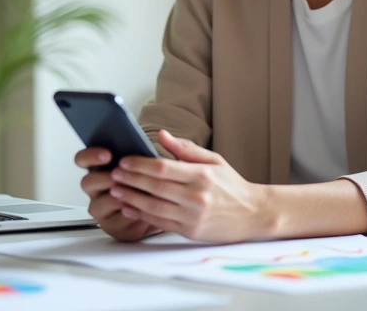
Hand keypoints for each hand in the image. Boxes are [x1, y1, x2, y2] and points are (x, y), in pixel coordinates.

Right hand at [75, 147, 158, 241]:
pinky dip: (130, 212)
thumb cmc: (143, 184)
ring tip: (135, 191)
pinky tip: (140, 206)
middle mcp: (95, 189)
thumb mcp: (139, 166)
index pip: (82, 159)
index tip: (107, 154)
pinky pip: (117, 219)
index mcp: (98, 169)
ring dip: (119, 196)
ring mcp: (100, 208)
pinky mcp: (110, 225)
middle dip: (104, 178)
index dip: (91, 156)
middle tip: (119, 176)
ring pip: (101, 202)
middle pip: (87, 182)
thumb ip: (135, 156)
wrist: (154, 210)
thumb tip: (141, 145)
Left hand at [109, 130, 271, 242]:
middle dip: (130, 180)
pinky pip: (160, 223)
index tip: (124, 160)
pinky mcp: (191, 231)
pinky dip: (142, 216)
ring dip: (131, 199)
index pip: (163, 168)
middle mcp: (196, 196)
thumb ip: (186, 149)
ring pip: (154, 207)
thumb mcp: (214, 161)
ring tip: (115, 190)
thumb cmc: (232, 186)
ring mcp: (193, 216)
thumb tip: (162, 135)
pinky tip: (129, 209)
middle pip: (154, 187)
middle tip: (113, 174)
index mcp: (201, 175)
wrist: (254, 215)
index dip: (139, 164)